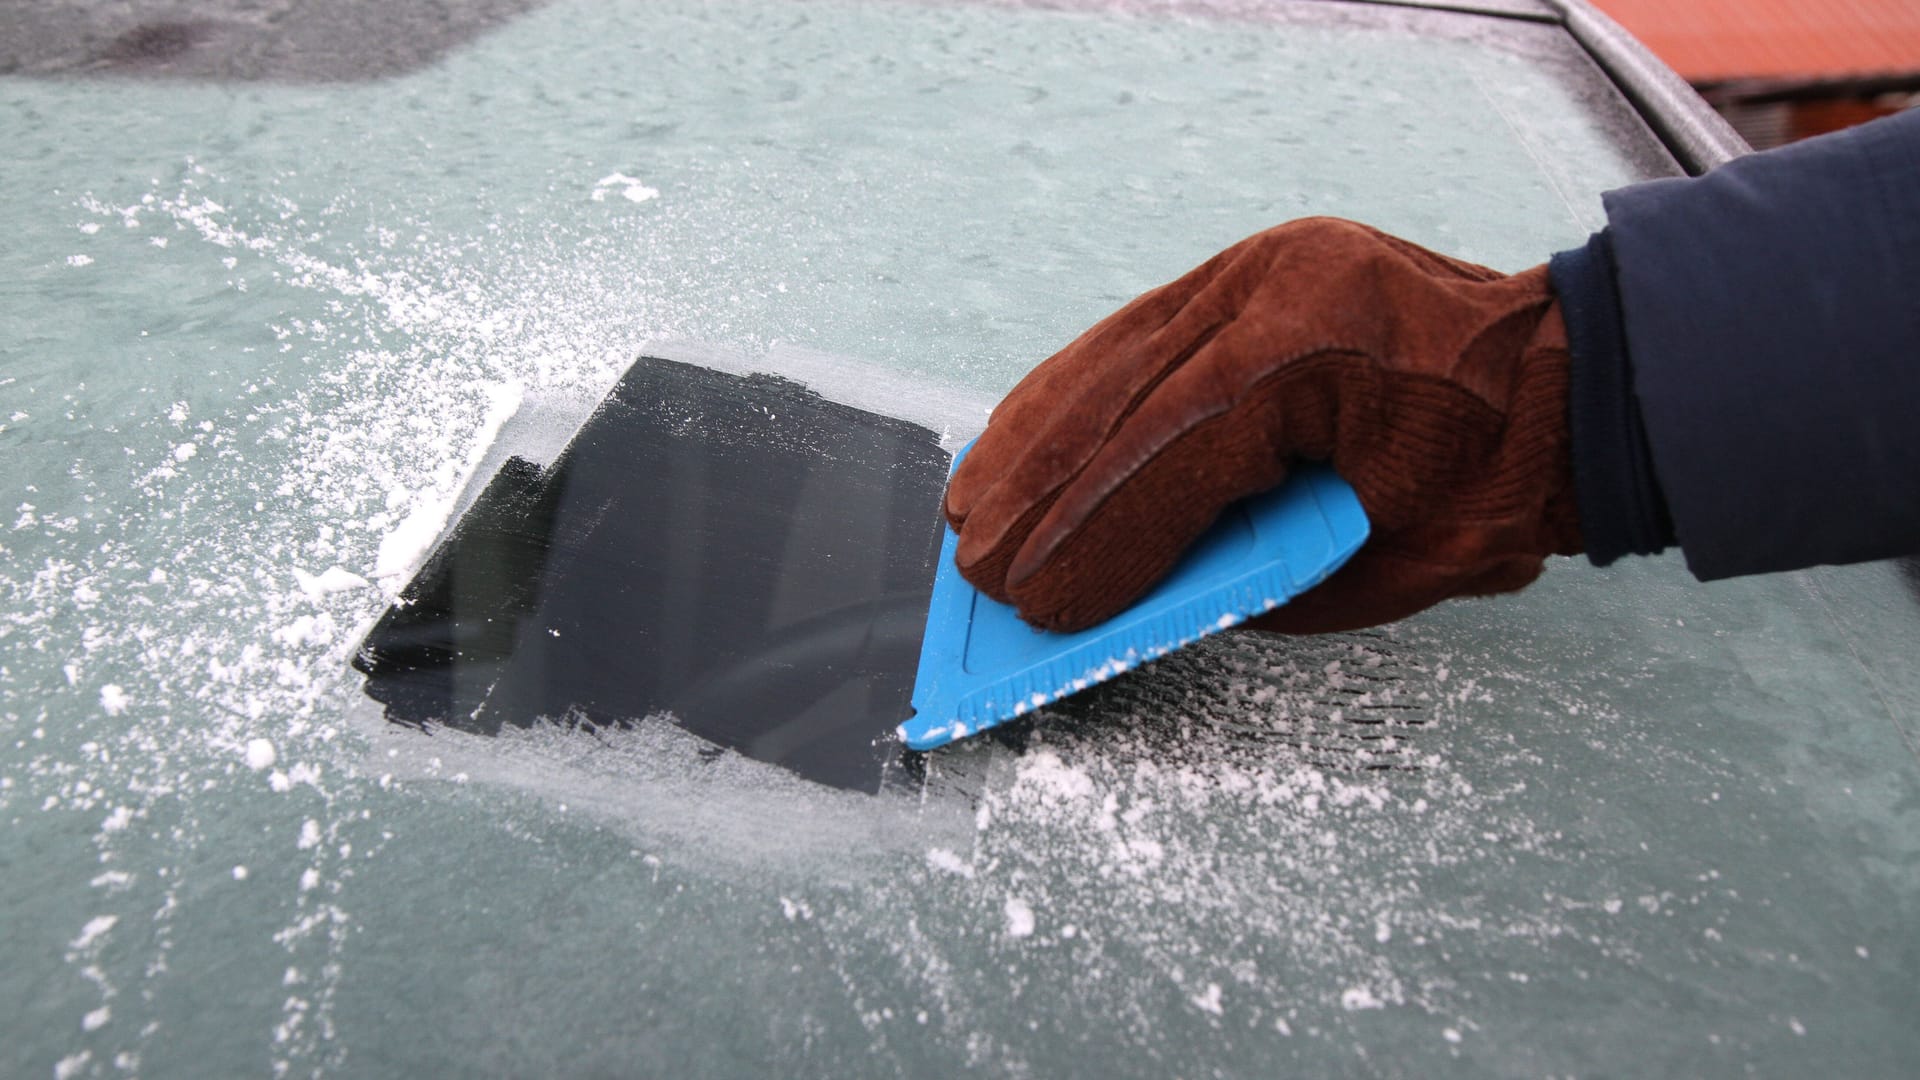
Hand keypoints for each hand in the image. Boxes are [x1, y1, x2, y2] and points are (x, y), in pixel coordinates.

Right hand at [945, 217, 1583, 634]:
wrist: (1561, 389)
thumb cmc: (1495, 482)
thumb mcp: (1380, 562)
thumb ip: (1246, 576)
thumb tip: (1120, 592)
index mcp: (1329, 350)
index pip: (1174, 447)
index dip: (1091, 533)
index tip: (1036, 601)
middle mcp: (1279, 285)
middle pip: (1121, 397)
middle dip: (1040, 493)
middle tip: (980, 571)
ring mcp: (1256, 269)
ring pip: (1109, 360)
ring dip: (1034, 440)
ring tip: (973, 509)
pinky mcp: (1243, 277)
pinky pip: (1131, 342)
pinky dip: (1070, 396)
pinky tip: (1023, 438)